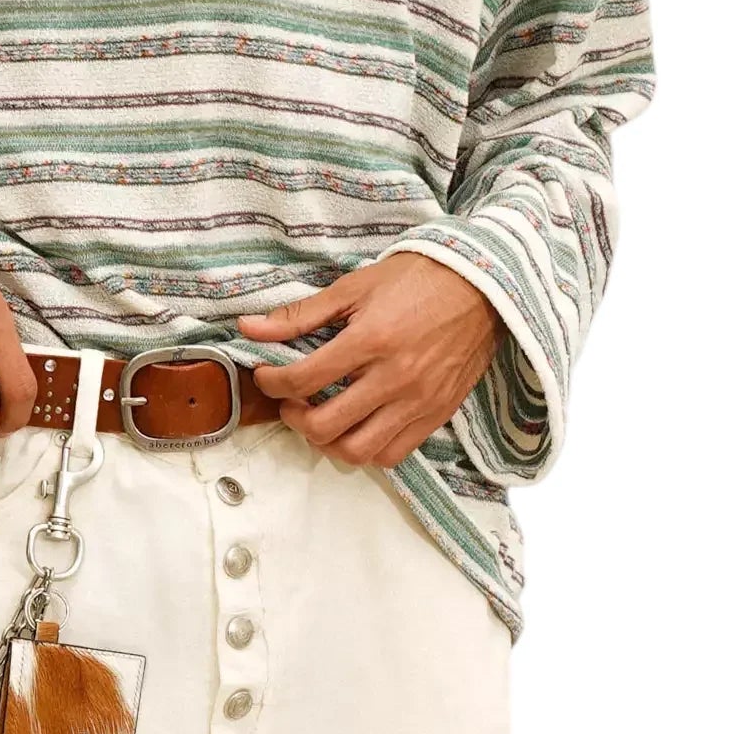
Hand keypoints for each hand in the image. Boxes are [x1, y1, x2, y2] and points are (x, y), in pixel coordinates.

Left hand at [236, 255, 499, 468]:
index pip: (302, 379)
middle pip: (324, 425)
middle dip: (293, 417)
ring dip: (327, 442)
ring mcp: (418, 402)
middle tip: (290, 400)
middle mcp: (394, 378)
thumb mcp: (354, 287)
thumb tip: (249, 328)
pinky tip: (356, 426)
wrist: (483, 286)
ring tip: (321, 418)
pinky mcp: (436, 415)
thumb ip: (301, 314)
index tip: (267, 375)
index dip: (271, 382)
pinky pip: (392, 454)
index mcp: (370, 340)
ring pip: (357, 451)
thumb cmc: (417, 280)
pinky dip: (366, 450)